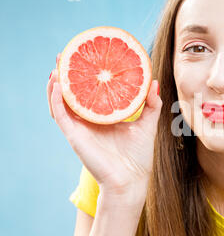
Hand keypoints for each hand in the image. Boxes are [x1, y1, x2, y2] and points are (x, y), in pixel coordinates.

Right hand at [47, 53, 161, 205]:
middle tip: (67, 55)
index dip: (88, 77)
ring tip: (58, 66)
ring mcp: (80, 129)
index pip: (91, 94)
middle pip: (74, 95)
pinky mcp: (75, 136)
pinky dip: (57, 99)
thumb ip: (151, 105)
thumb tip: (154, 83)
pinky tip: (58, 85)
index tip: (88, 58)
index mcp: (104, 118)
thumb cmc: (138, 157)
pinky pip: (60, 115)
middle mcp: (89, 122)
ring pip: (62, 102)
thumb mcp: (147, 125)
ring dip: (57, 84)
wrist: (131, 180)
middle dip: (68, 75)